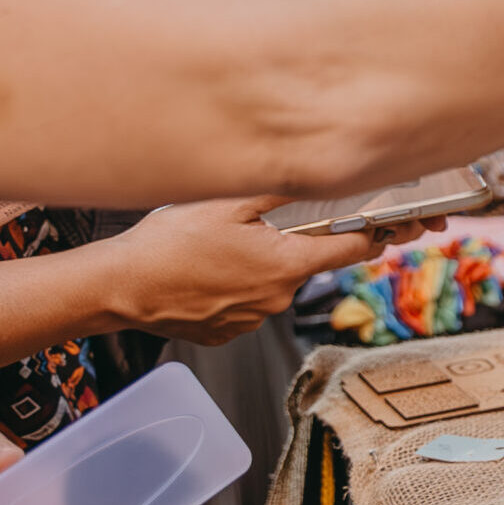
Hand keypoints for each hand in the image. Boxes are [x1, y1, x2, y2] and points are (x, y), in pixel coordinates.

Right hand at [98, 195, 387, 344]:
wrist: (119, 289)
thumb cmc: (166, 245)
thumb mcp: (227, 201)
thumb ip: (279, 188)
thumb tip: (315, 172)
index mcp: (287, 265)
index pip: (351, 250)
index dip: (370, 233)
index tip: (384, 225)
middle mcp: (276, 298)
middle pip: (304, 263)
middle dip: (289, 242)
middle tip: (252, 224)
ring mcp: (251, 320)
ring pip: (271, 283)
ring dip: (258, 265)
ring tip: (218, 248)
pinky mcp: (226, 332)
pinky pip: (244, 302)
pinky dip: (234, 286)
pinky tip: (206, 270)